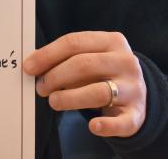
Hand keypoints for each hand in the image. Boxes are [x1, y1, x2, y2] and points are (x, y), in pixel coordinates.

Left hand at [22, 31, 146, 137]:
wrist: (138, 93)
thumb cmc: (103, 72)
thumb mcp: (90, 57)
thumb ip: (65, 57)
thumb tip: (33, 64)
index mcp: (112, 41)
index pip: (74, 42)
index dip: (47, 55)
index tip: (28, 67)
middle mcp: (126, 62)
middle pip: (84, 65)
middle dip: (56, 76)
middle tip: (41, 87)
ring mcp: (133, 88)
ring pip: (98, 92)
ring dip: (69, 98)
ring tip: (53, 101)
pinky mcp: (137, 113)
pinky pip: (122, 122)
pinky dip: (106, 126)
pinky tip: (92, 126)